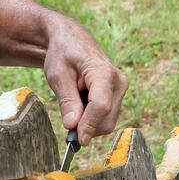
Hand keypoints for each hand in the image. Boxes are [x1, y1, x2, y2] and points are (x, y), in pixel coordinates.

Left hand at [42, 17, 128, 145]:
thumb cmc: (62, 53)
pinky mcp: (118, 94)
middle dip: (86, 125)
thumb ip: (67, 100)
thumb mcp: (58, 75)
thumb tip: (72, 126)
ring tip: (74, 99)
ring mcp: (121, 88)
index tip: (77, 140)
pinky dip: (91, 116)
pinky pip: (106, 116)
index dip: (89, 126)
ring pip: (107, 121)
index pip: (101, 106)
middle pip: (106, 119)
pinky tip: (81, 99)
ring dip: (88, 120)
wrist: (70, 39)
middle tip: (66, 116)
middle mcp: (118, 81)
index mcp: (103, 72)